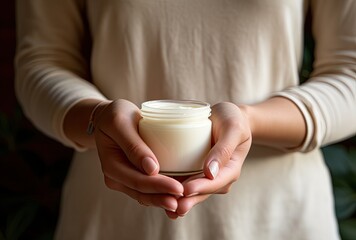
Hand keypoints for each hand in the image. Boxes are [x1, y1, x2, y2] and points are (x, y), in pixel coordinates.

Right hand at [93, 99, 183, 211]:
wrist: (108, 117)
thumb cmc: (115, 115)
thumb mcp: (120, 123)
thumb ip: (133, 145)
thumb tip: (151, 169)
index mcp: (111, 165)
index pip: (138, 181)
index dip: (159, 187)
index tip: (179, 188)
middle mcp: (116, 177)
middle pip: (143, 193)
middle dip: (164, 197)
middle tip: (186, 198)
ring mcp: (124, 179)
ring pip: (146, 195)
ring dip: (164, 200)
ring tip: (184, 203)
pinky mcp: (133, 177)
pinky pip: (148, 190)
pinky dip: (162, 194)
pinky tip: (177, 196)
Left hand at [165, 102, 251, 218]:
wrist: (226, 116)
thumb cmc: (232, 119)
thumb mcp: (232, 129)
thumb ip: (224, 148)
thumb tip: (210, 172)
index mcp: (230, 169)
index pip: (216, 182)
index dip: (201, 187)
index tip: (186, 190)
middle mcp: (218, 176)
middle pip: (202, 192)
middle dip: (188, 201)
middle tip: (173, 208)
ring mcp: (205, 175)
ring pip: (192, 192)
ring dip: (180, 200)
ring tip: (166, 209)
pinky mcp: (193, 171)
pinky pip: (184, 182)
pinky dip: (174, 190)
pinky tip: (160, 195)